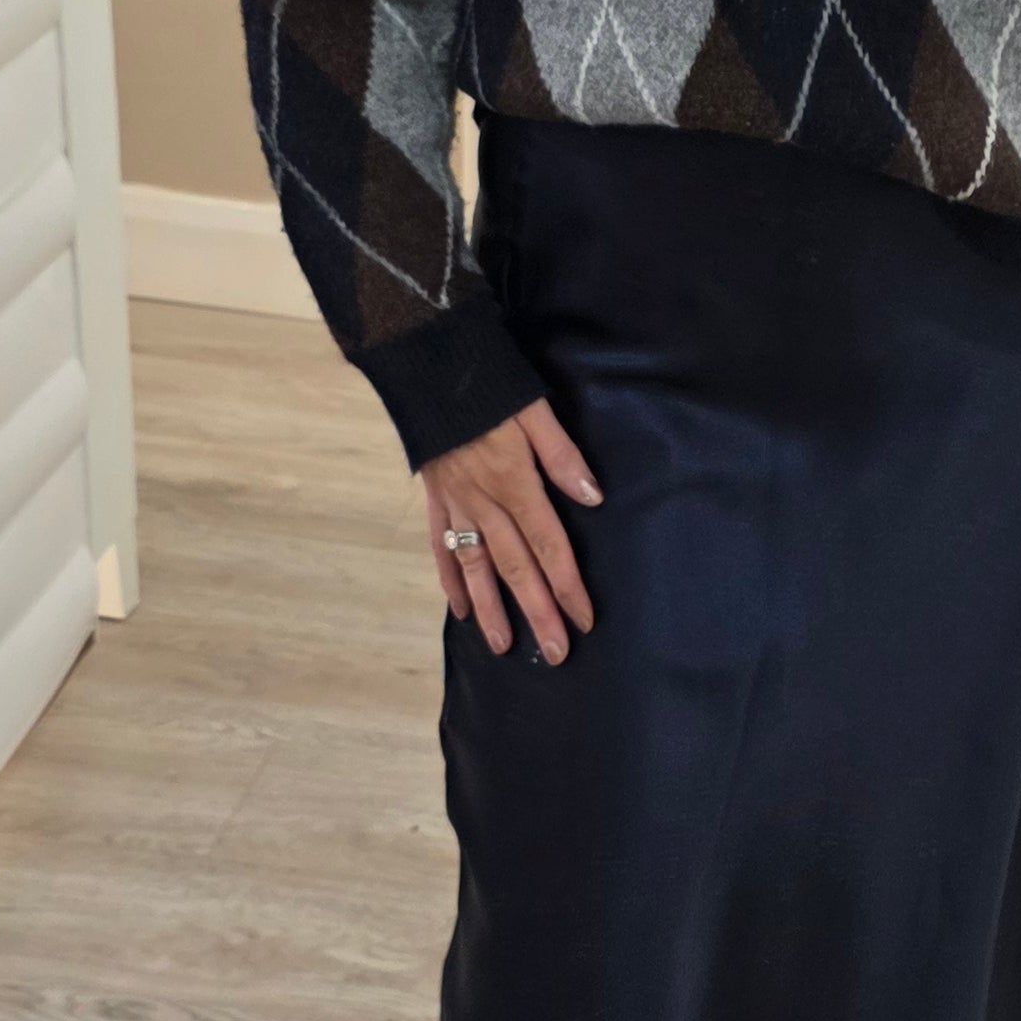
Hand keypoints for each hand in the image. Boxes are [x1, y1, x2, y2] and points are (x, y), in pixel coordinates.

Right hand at [423, 398, 602, 662]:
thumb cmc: (490, 385)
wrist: (427, 365)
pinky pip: (442, 545)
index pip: (549, 545)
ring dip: (491, 608)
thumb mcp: (534, 410)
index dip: (568, 586)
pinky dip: (450, 579)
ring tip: (502, 646)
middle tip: (554, 654)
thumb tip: (592, 497)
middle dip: (537, 613)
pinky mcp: (436, 496)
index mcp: (514, 482)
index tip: (583, 620)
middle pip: (516, 567)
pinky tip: (459, 609)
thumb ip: (562, 455)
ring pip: (476, 566)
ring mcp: (455, 503)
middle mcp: (484, 502)